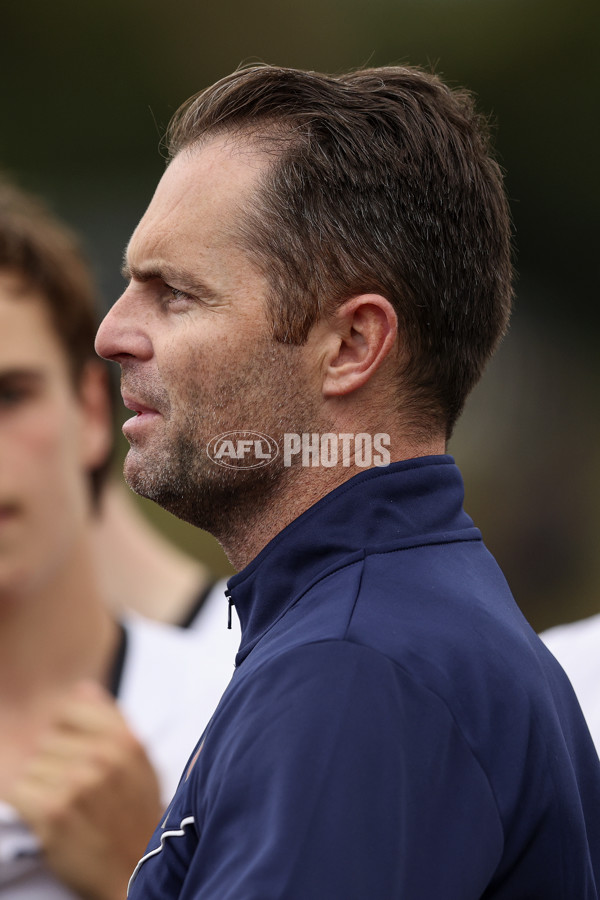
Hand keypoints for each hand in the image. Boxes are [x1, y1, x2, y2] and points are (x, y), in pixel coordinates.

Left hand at [9, 680, 162, 899]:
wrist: (133, 873)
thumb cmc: (136, 815)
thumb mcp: (140, 763)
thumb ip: (112, 722)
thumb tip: (82, 688)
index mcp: (125, 740)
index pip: (69, 710)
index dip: (65, 733)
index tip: (73, 755)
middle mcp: (102, 757)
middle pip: (47, 741)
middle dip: (53, 763)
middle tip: (74, 792)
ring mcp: (77, 784)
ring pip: (31, 765)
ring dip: (39, 785)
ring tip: (64, 806)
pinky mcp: (53, 813)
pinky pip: (17, 789)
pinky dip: (23, 803)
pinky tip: (45, 817)